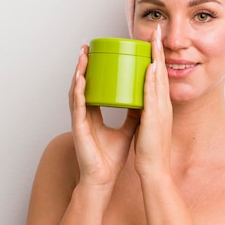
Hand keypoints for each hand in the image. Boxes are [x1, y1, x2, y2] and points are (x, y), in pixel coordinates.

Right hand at [69, 45, 140, 187]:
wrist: (104, 178)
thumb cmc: (111, 158)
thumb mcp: (128, 129)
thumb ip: (135, 115)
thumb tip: (147, 99)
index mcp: (94, 113)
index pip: (94, 86)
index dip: (95, 70)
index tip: (99, 52)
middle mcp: (85, 114)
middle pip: (83, 84)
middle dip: (83, 65)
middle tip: (86, 46)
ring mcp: (80, 120)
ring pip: (77, 90)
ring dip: (78, 72)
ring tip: (82, 55)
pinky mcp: (79, 128)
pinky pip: (78, 106)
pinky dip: (79, 91)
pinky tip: (80, 78)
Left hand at [134, 25, 172, 176]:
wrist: (155, 168)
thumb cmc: (150, 150)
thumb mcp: (148, 125)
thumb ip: (145, 111)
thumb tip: (139, 100)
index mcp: (161, 105)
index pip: (159, 75)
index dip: (157, 56)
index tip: (154, 40)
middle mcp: (163, 103)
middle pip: (161, 71)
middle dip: (159, 49)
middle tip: (157, 29)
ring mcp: (161, 109)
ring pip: (159, 78)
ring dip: (156, 56)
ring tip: (154, 38)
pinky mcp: (154, 117)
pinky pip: (153, 93)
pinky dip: (152, 77)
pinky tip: (151, 65)